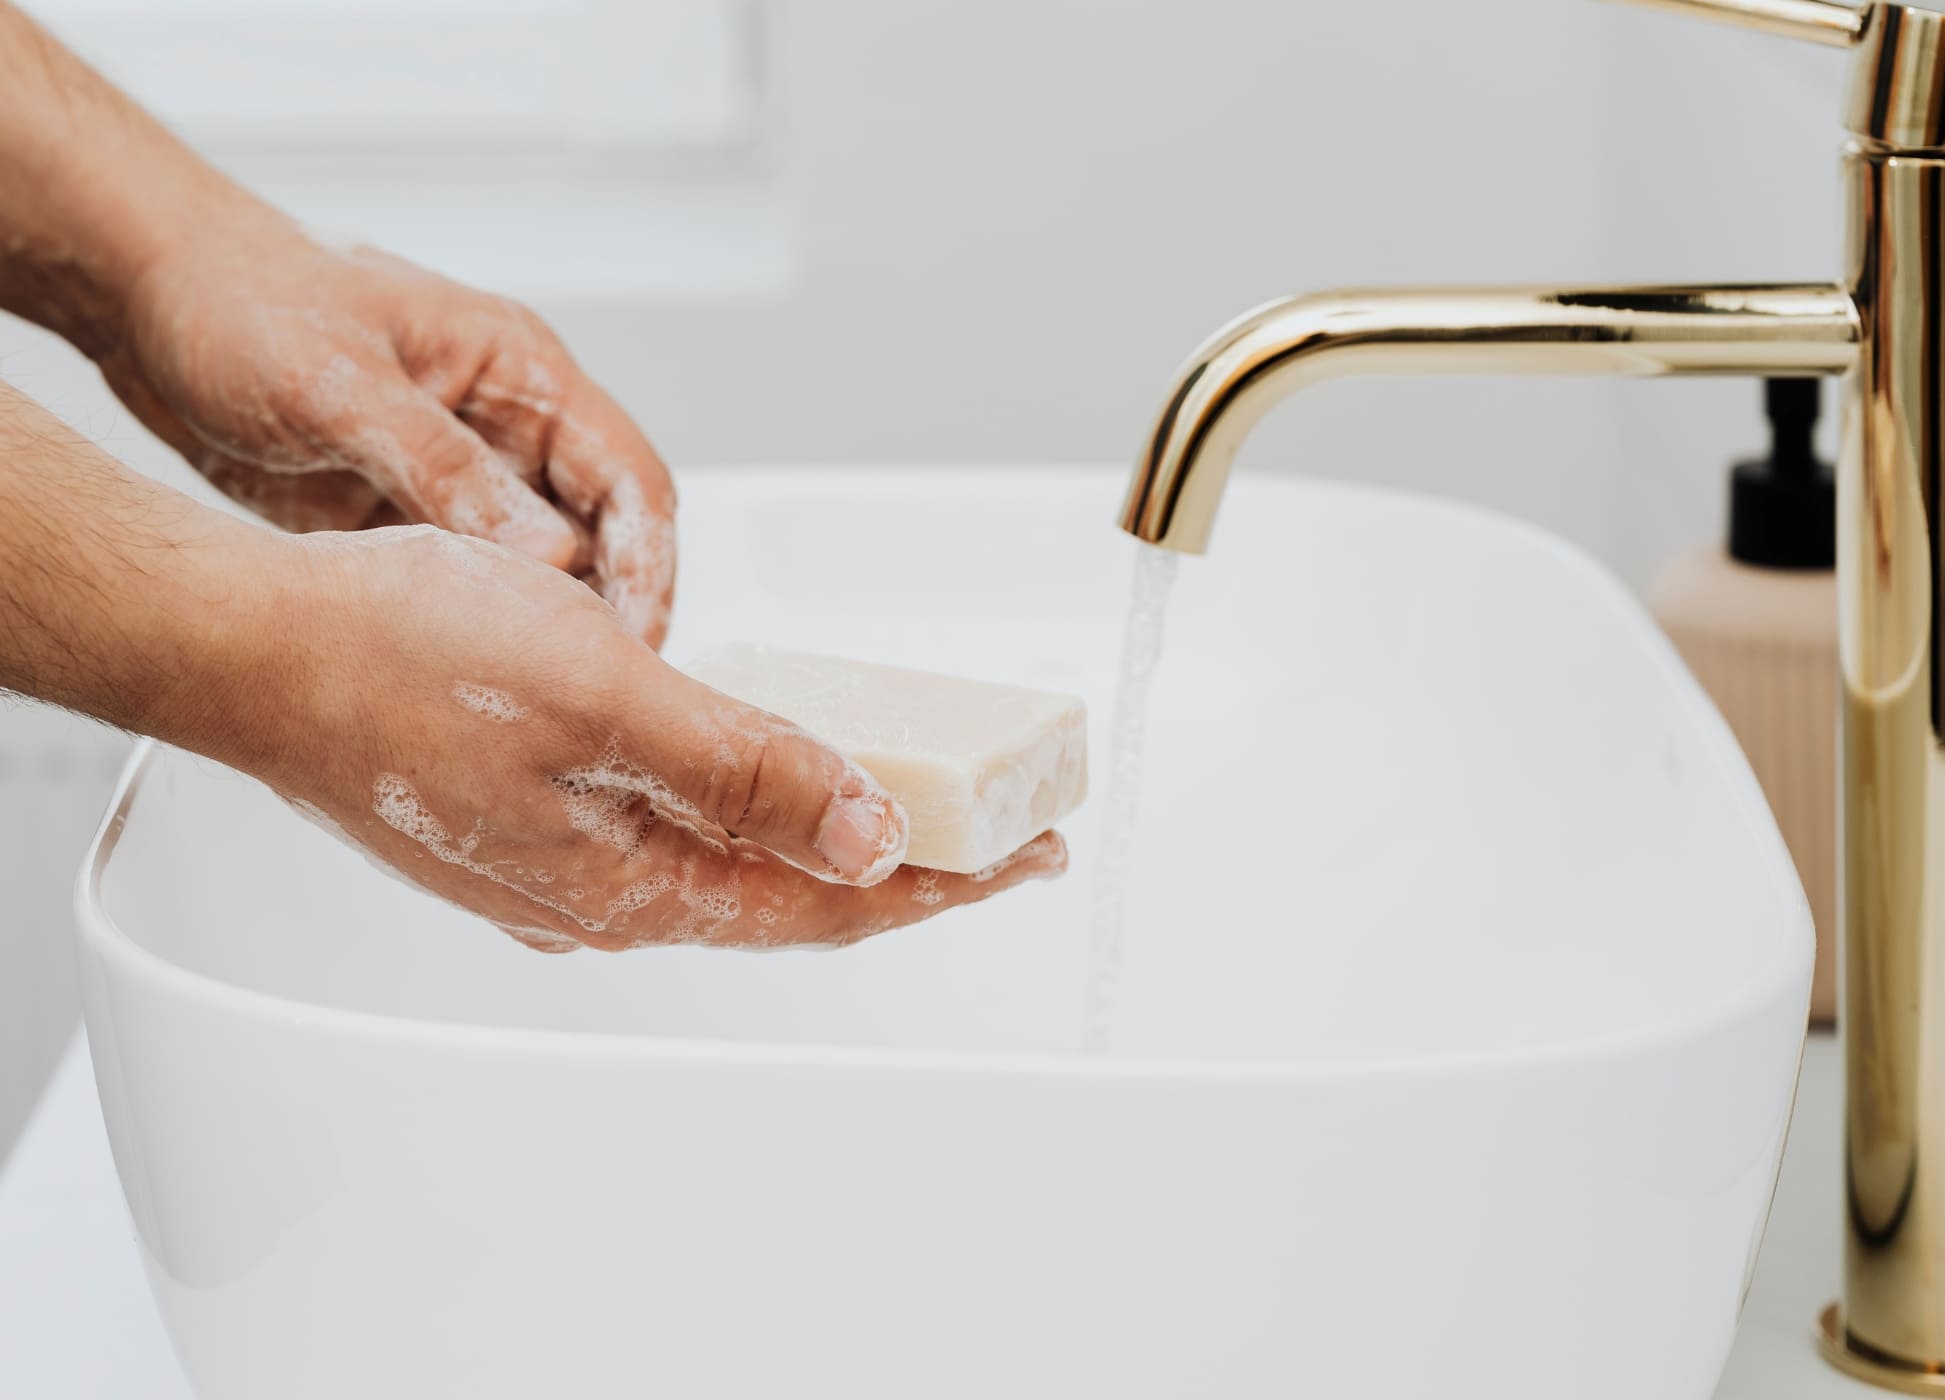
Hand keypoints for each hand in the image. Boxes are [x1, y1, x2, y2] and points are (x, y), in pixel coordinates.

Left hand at [97, 207, 678, 646]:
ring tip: (528, 704)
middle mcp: (507, 430)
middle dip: (608, 616)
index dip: (650, 564)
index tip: (638, 643)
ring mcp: (459, 480)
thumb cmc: (242, 299)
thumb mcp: (342, 384)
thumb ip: (444, 468)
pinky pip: (466, 588)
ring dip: (542, 634)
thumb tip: (548, 557)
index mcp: (521, 375)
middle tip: (592, 699)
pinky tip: (459, 685)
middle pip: (602, 538)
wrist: (141, 297)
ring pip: (538, 574)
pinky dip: (474, 637)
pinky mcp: (407, 519)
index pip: (630, 480)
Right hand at [253, 526, 1065, 952]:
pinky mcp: (524, 818)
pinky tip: (765, 767)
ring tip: (907, 804)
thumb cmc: (399, 655)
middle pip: (788, 895)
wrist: (246, 643)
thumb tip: (869, 835)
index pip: (824, 901)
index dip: (939, 882)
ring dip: (824, 833)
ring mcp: (556, 863)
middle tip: (998, 839)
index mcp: (627, 884)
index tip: (1028, 859)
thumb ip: (746, 771)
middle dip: (901, 867)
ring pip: (729, 862)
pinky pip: (669, 828)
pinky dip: (743, 803)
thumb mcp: (608, 698)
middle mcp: (597, 895)